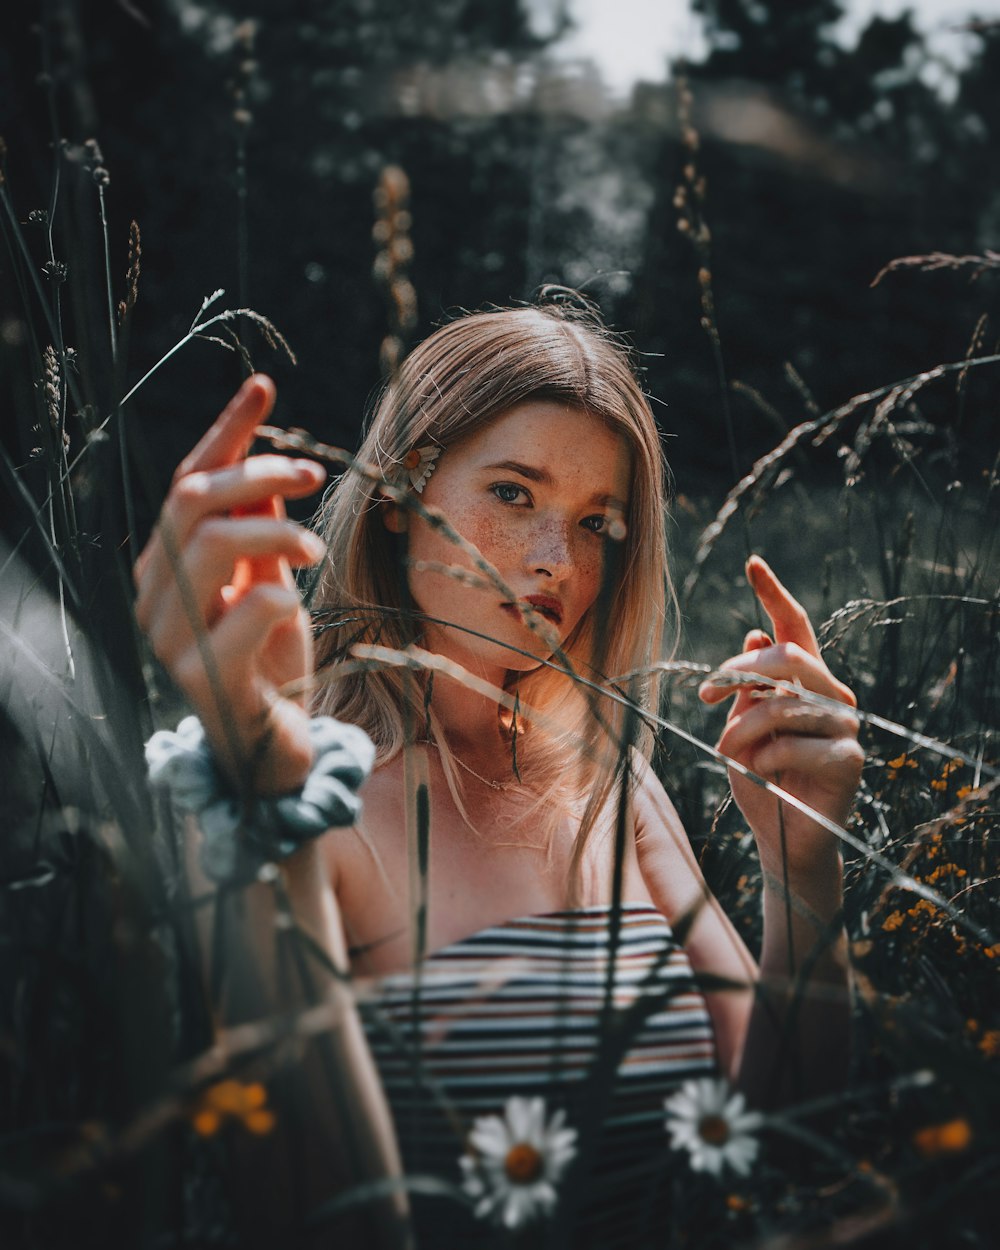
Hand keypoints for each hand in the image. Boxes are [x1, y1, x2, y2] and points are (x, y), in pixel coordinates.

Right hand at [134, 375, 327, 793]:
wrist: (271, 744)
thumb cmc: (268, 658)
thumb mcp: (269, 578)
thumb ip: (262, 526)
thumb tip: (272, 466)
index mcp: (169, 561)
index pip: (190, 479)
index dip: (226, 431)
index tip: (263, 386)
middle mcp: (156, 591)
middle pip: (191, 501)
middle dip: (257, 473)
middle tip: (314, 473)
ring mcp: (170, 635)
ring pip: (209, 545)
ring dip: (275, 532)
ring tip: (314, 551)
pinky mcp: (201, 678)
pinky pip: (242, 615)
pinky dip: (279, 598)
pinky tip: (296, 605)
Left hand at [699, 555, 862, 880]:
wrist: (783, 839)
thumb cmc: (761, 780)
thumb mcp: (742, 727)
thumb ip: (750, 688)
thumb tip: (756, 633)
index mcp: (805, 682)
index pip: (795, 627)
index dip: (774, 593)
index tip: (751, 563)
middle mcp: (832, 695)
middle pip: (787, 657)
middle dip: (738, 671)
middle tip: (706, 692)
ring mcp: (846, 725)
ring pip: (782, 704)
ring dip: (741, 728)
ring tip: (727, 750)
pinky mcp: (850, 759)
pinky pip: (792, 742)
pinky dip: (763, 757)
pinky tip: (763, 774)